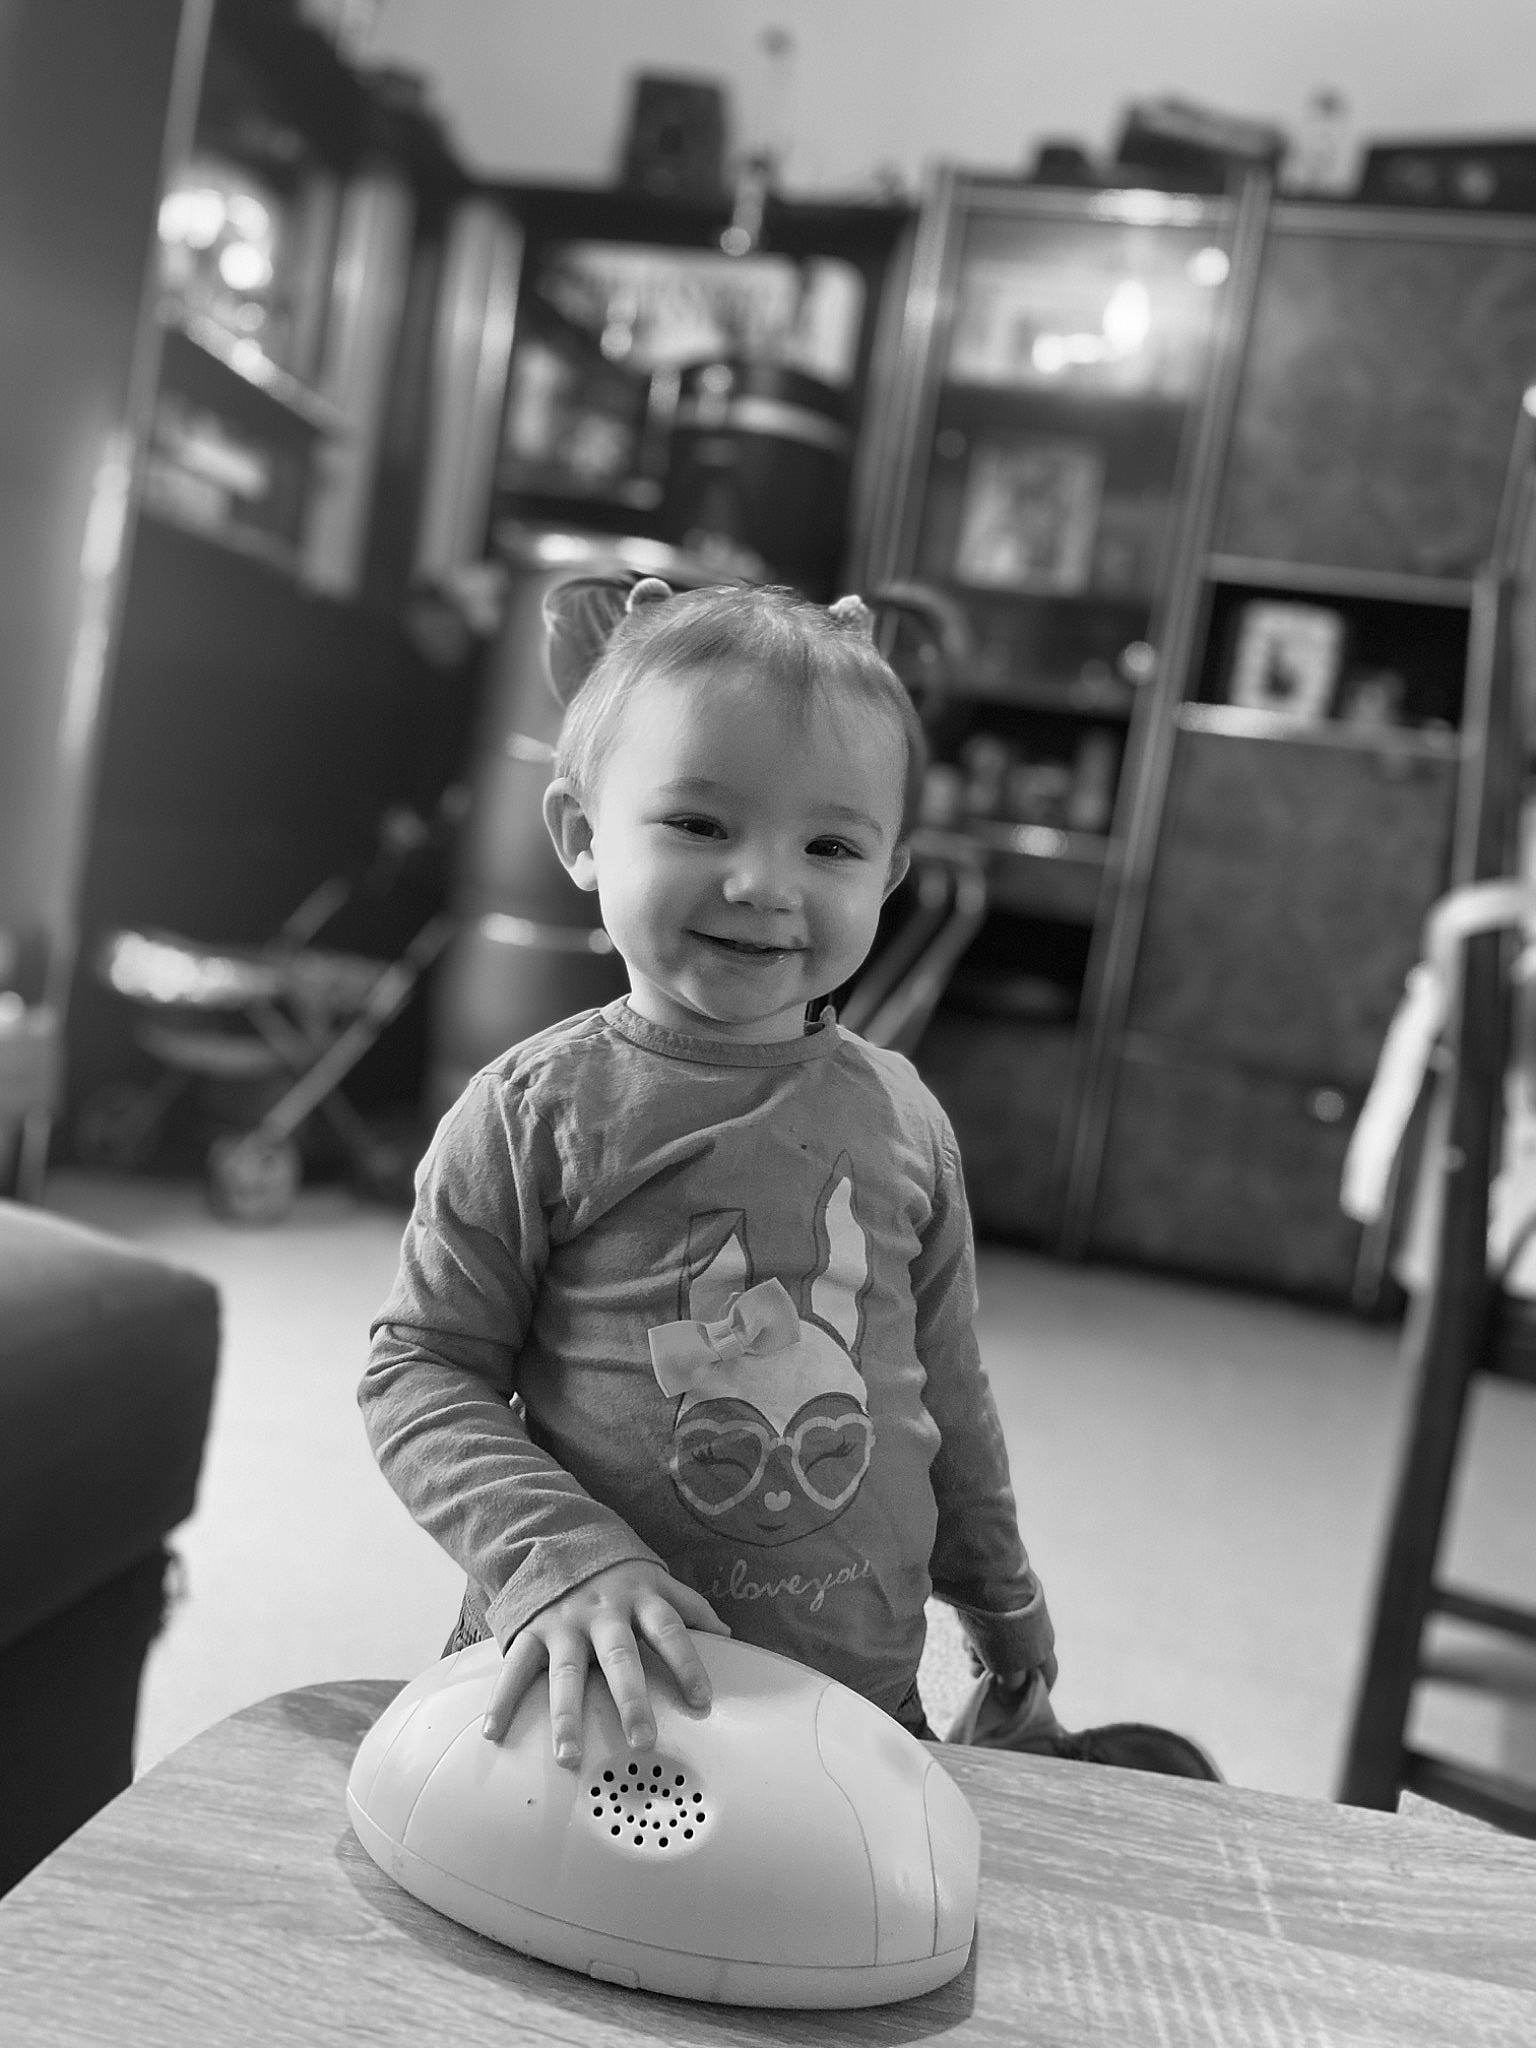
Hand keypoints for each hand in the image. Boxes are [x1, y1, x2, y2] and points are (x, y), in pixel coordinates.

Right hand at [481, 1560, 729, 1767]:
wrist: (556, 1534)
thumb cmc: (618, 1573)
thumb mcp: (656, 1580)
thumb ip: (690, 1607)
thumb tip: (729, 1636)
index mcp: (640, 1598)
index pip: (669, 1631)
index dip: (688, 1663)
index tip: (703, 1701)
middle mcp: (603, 1612)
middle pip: (620, 1657)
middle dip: (631, 1699)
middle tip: (643, 1741)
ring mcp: (563, 1622)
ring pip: (566, 1672)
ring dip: (566, 1715)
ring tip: (569, 1757)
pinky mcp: (530, 1629)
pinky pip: (514, 1667)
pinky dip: (503, 1700)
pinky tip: (494, 1733)